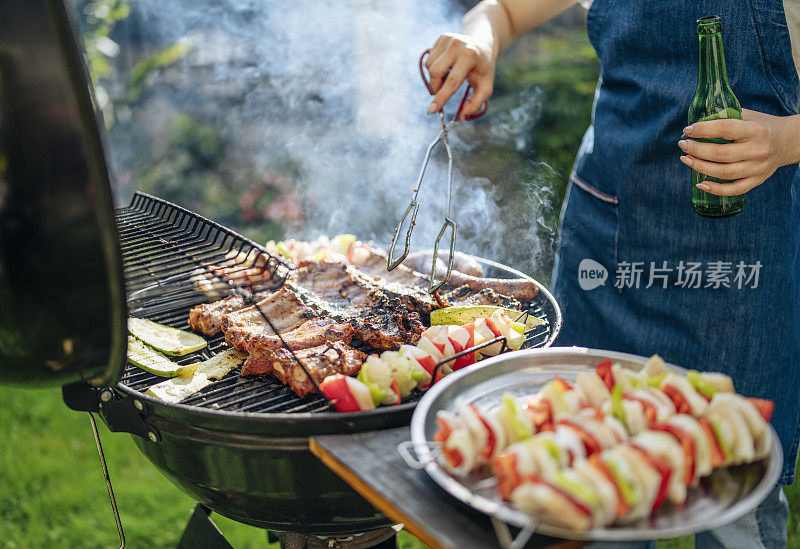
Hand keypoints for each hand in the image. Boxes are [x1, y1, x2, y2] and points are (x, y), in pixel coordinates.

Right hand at [424, 33, 495, 119]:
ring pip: (429, 66)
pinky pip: (429, 59)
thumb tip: (461, 115)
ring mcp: (449, 39)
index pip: (452, 81)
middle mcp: (458, 45)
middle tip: (442, 93)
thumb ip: (475, 103)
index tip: (431, 110)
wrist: (483, 43)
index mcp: (470, 56)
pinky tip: (446, 67)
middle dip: (436, 88)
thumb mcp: (485, 87)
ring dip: (435, 78)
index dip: (441, 98)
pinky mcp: (442, 37)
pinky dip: (434, 68)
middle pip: (436, 73)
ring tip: (448, 77)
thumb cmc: (483, 69)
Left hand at [678, 109, 799, 195]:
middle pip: (721, 154)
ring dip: (700, 167)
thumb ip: (724, 117)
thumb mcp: (747, 116)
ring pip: (724, 173)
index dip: (703, 130)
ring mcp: (758, 168)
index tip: (688, 130)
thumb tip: (692, 128)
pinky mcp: (757, 181)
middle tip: (683, 145)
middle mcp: (758, 150)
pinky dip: (715, 189)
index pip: (725, 129)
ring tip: (686, 159)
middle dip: (696, 150)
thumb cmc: (761, 126)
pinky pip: (733, 190)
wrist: (787, 141)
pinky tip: (700, 184)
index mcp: (756, 130)